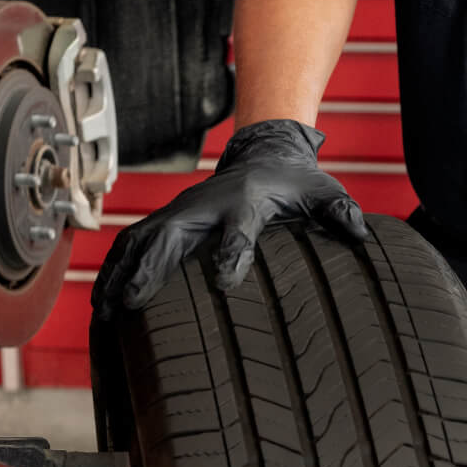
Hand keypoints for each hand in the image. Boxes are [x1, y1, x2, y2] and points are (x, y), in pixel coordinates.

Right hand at [91, 119, 367, 318]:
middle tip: (134, 302)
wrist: (264, 153)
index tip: (227, 280)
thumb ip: (340, 210)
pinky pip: (133, 246)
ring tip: (104, 313)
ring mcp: (181, 213)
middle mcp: (205, 207)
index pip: (239, 230)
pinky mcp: (167, 222)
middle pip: (172, 236)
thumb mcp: (321, 191)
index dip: (233, 253)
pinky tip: (103, 304)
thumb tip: (362, 232)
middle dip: (152, 268)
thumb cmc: (293, 180)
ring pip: (142, 242)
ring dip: (121, 274)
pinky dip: (114, 271)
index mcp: (245, 203)